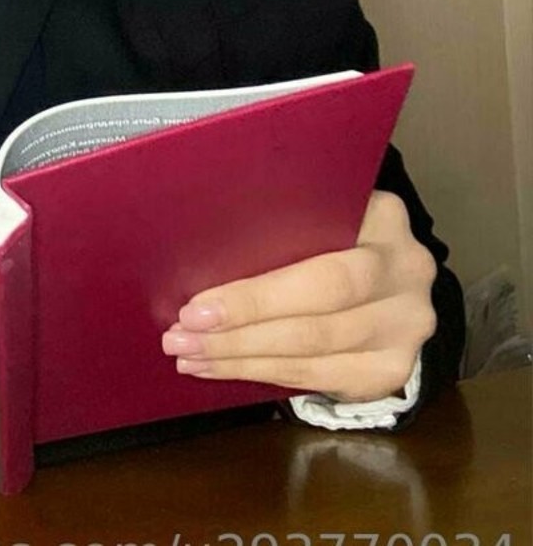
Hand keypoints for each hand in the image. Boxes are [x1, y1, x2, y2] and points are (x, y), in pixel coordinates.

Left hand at [161, 190, 436, 401]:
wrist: (386, 274)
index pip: (317, 263)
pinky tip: (221, 368)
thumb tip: (196, 247)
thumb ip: (279, 220)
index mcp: (383, 218)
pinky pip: (320, 378)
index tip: (196, 305)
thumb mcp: (314, 209)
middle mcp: (407, 272)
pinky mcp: (394, 368)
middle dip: (240, 331)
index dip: (254, 294)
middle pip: (317, 315)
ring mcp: (406, 326)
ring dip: (242, 357)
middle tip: (181, 336)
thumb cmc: (328, 231)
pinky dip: (264, 374)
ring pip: (315, 352)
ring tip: (190, 354)